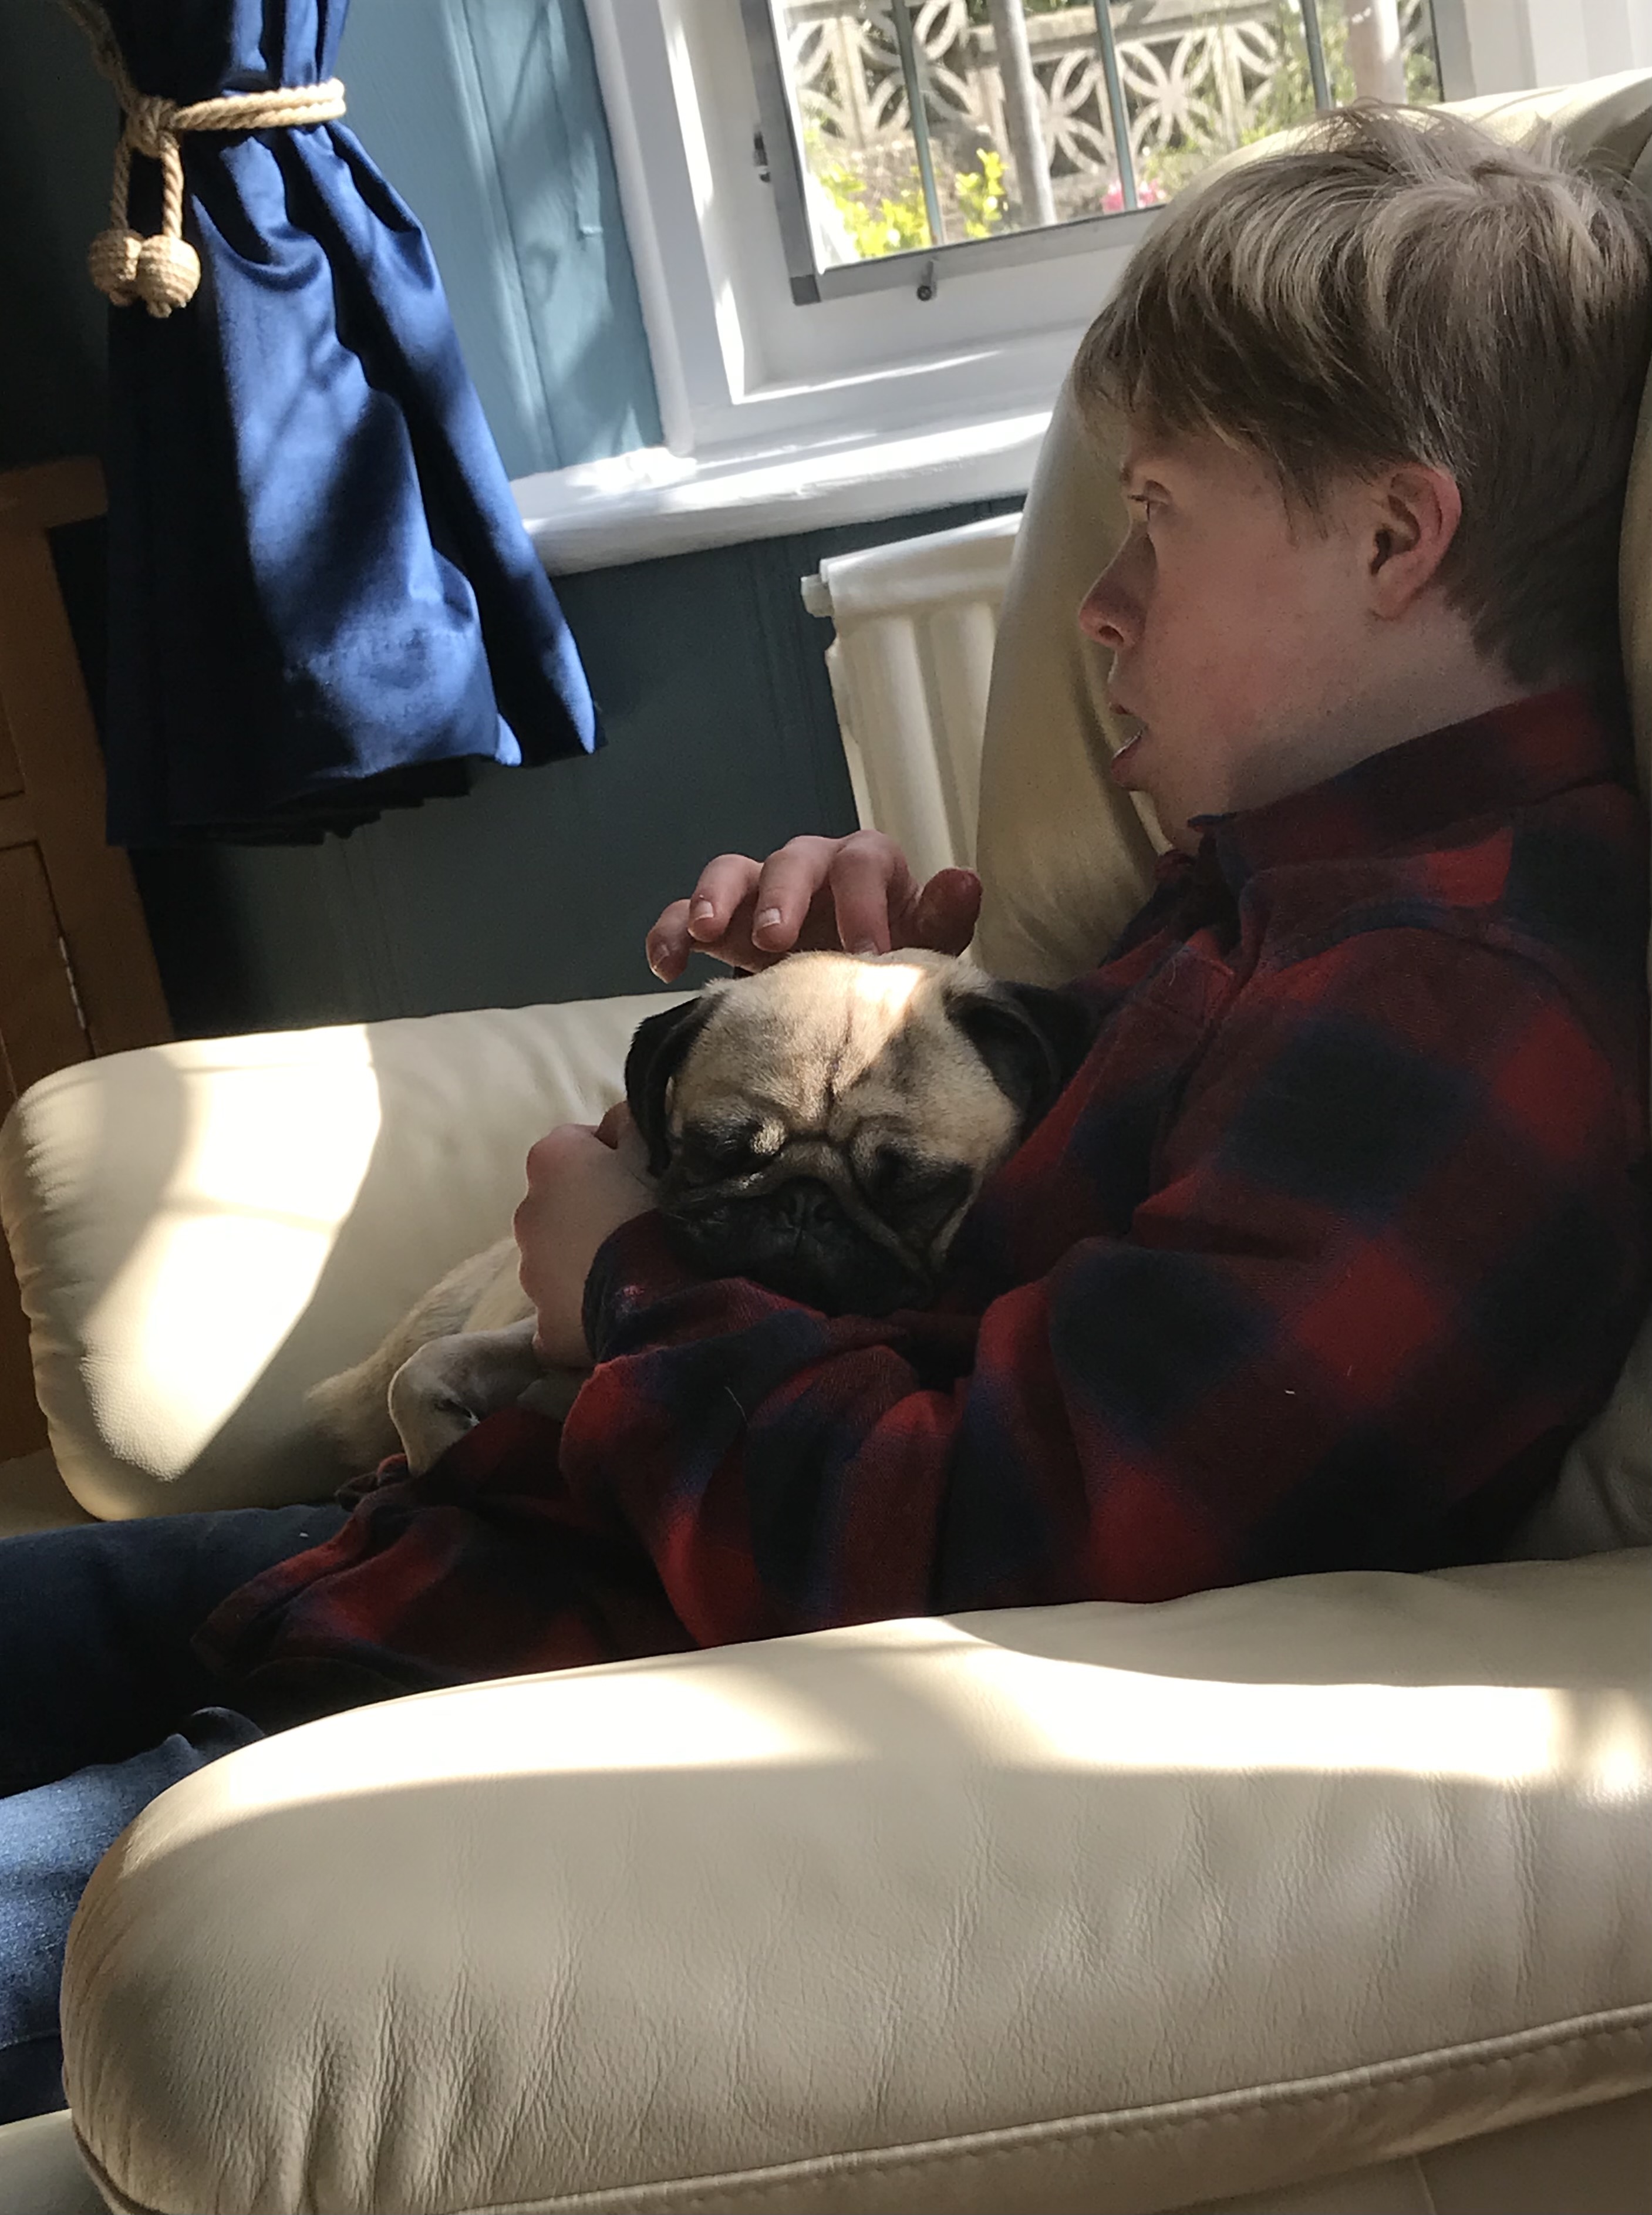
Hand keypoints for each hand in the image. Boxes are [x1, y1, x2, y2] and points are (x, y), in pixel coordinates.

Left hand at [512, 1111, 653, 1368]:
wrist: (665, 1297)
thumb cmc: (663, 1207)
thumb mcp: (658, 1143)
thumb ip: (632, 1122)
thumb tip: (620, 1123)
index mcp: (551, 1160)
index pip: (581, 1144)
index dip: (618, 1156)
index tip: (650, 1173)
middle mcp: (527, 1213)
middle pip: (566, 1205)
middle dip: (597, 1211)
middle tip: (646, 1224)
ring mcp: (532, 1276)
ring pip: (563, 1261)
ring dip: (591, 1261)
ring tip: (638, 1270)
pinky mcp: (547, 1330)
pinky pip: (566, 1316)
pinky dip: (586, 1315)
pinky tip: (621, 1314)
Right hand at [645, 831, 981, 981]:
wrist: (854, 994)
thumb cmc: (890, 962)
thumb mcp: (923, 947)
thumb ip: (941, 920)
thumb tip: (965, 881)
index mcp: (866, 869)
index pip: (864, 862)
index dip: (863, 902)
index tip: (865, 952)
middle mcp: (812, 870)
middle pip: (793, 858)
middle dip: (783, 894)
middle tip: (777, 938)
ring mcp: (761, 894)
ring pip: (733, 872)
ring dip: (717, 898)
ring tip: (705, 933)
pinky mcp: (724, 924)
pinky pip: (684, 915)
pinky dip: (669, 932)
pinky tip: (665, 967)